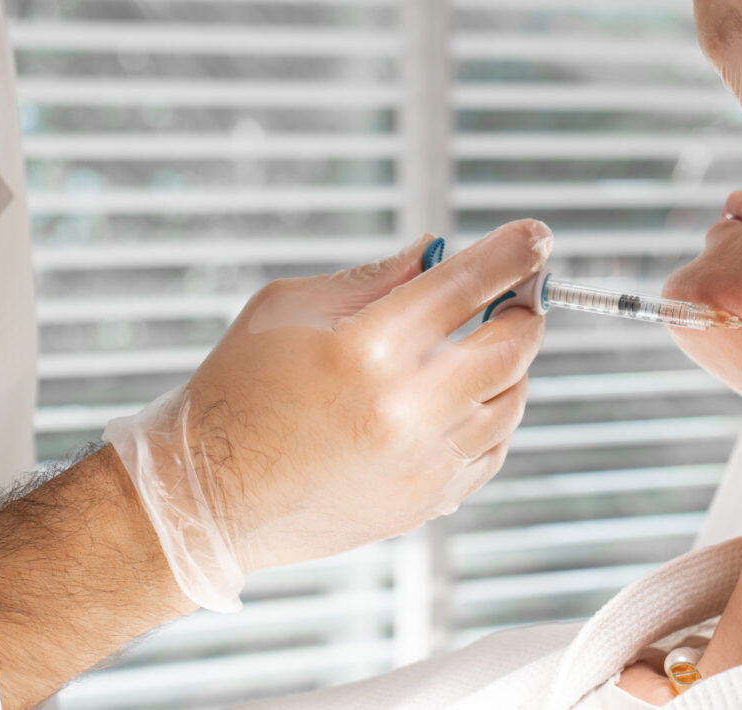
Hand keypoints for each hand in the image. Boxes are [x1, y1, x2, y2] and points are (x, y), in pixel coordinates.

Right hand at [104, 221, 550, 609]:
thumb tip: (437, 253)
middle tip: (514, 295)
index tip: (535, 239)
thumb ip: (375, 277)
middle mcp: (406, 410)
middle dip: (523, 310)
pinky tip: (461, 400)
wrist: (206, 499)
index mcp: (368, 349)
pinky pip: (494, 449)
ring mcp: (423, 463)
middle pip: (512, 345)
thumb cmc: (237, 391)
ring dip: (508, 365)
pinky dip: (492, 415)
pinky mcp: (427, 501)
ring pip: (512, 399)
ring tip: (475, 348)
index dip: (514, 253)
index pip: (469, 284)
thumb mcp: (288, 307)